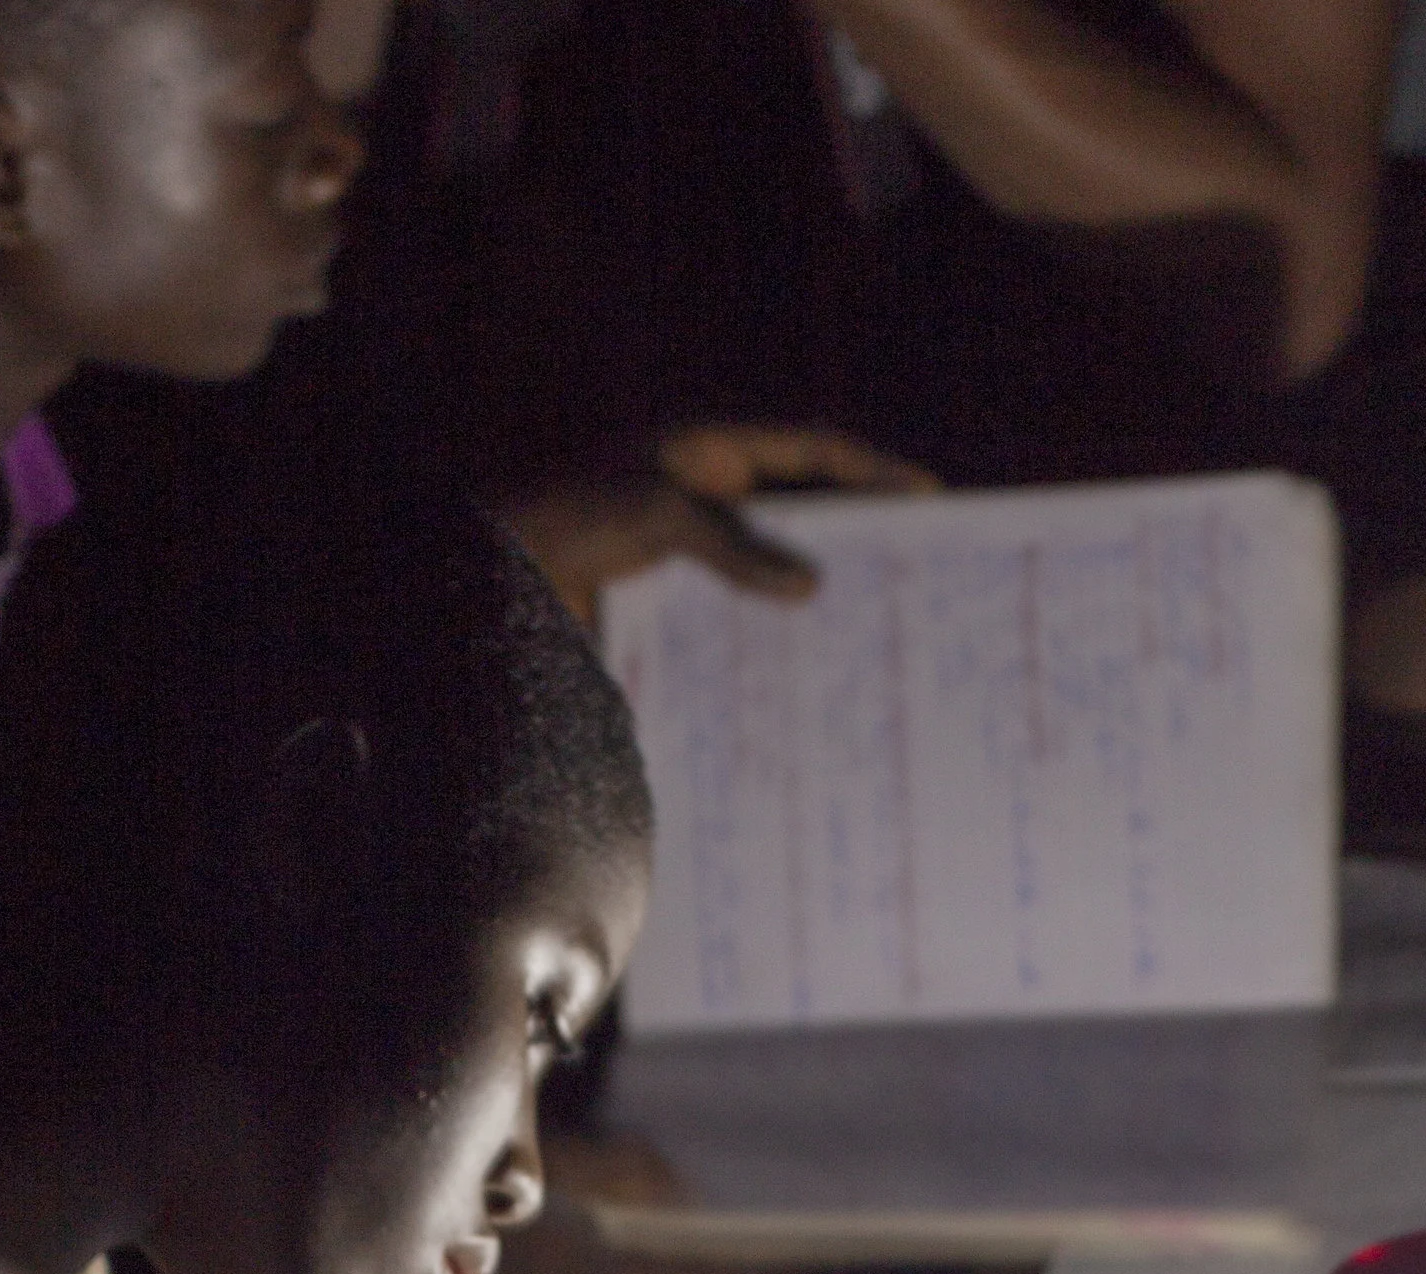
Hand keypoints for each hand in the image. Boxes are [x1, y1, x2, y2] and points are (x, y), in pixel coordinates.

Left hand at [502, 425, 937, 629]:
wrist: (495, 567)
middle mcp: (708, 492)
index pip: (813, 449)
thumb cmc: (567, 515)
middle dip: (859, 540)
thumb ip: (735, 548)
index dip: (874, 470)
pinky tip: (802, 671)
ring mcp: (691, 546)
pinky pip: (738, 613)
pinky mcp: (671, 597)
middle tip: (917, 575)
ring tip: (873, 634)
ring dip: (818, 599)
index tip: (929, 498)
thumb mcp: (659, 516)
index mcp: (710, 449)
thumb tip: (811, 585)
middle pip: (803, 510)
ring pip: (774, 568)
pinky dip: (771, 638)